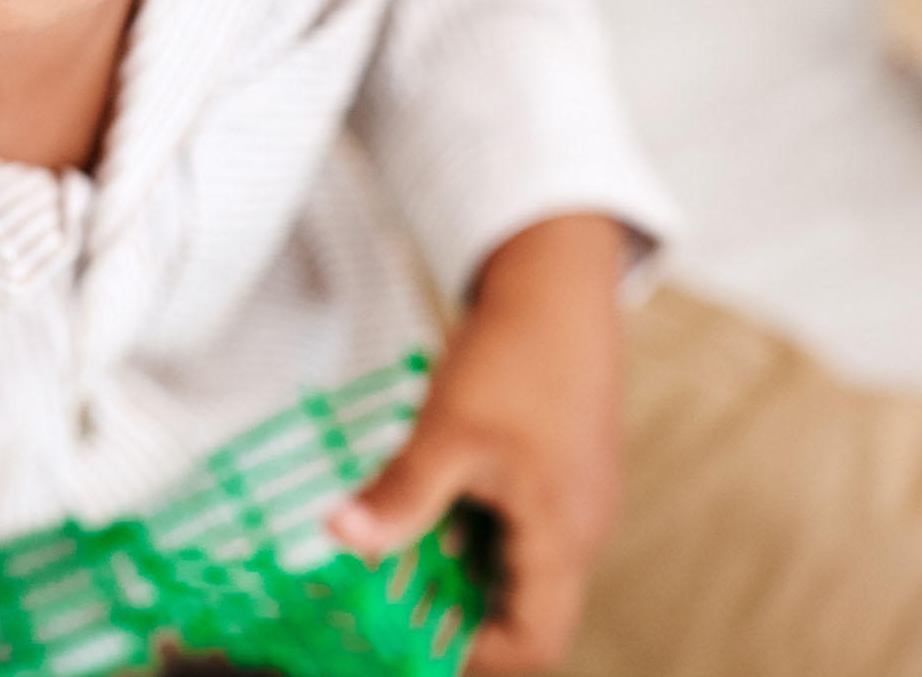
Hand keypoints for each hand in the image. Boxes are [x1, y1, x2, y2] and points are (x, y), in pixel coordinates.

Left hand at [327, 214, 626, 673]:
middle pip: (523, 612)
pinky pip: (515, 531)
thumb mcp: (448, 432)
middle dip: (457, 614)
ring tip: (399, 547)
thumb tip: (341, 537)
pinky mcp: (557, 476)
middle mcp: (579, 530)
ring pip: (515, 569)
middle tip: (390, 598)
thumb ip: (400, 495)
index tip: (413, 642)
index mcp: (564, 534)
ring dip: (458, 569)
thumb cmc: (518, 353)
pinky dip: (469, 532)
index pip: (537, 643)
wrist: (556, 283)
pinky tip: (426, 500)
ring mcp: (572, 502)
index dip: (478, 658)